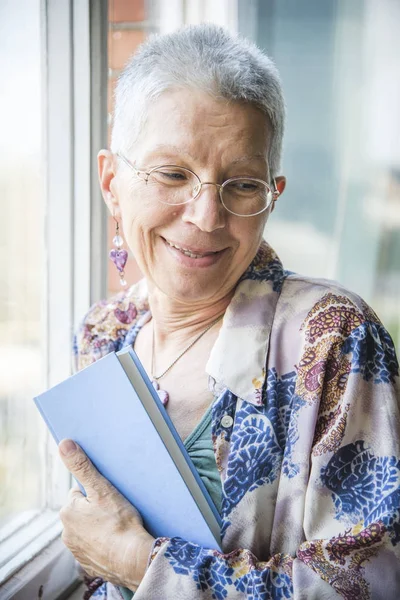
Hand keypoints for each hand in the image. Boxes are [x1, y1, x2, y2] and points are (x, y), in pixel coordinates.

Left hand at [58, 439, 154, 590]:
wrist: (133, 559)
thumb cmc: (119, 522)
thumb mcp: (101, 488)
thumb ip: (81, 465)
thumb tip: (64, 444)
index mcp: (68, 512)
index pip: (79, 492)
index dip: (96, 491)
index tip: (109, 496)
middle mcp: (67, 532)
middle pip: (83, 511)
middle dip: (96, 508)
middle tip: (116, 509)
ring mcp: (78, 550)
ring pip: (89, 528)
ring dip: (100, 525)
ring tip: (118, 525)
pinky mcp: (90, 564)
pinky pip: (96, 546)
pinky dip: (104, 542)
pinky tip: (117, 540)